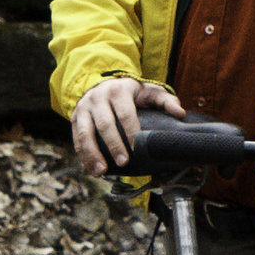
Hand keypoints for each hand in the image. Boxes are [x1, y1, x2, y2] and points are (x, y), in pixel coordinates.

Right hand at [70, 75, 184, 173]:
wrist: (102, 83)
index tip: (137, 148)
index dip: (131, 131)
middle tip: (124, 162)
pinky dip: (83, 155)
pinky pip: (77, 138)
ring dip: (93, 154)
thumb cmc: (130, 93)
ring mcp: (84, 108)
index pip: (125, 112)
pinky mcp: (75, 118)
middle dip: (114, 145)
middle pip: (105, 124)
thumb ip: (166, 101)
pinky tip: (91, 169)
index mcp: (118, 90)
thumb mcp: (149, 91)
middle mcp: (98, 97)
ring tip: (101, 172)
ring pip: (86, 133)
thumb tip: (180, 113)